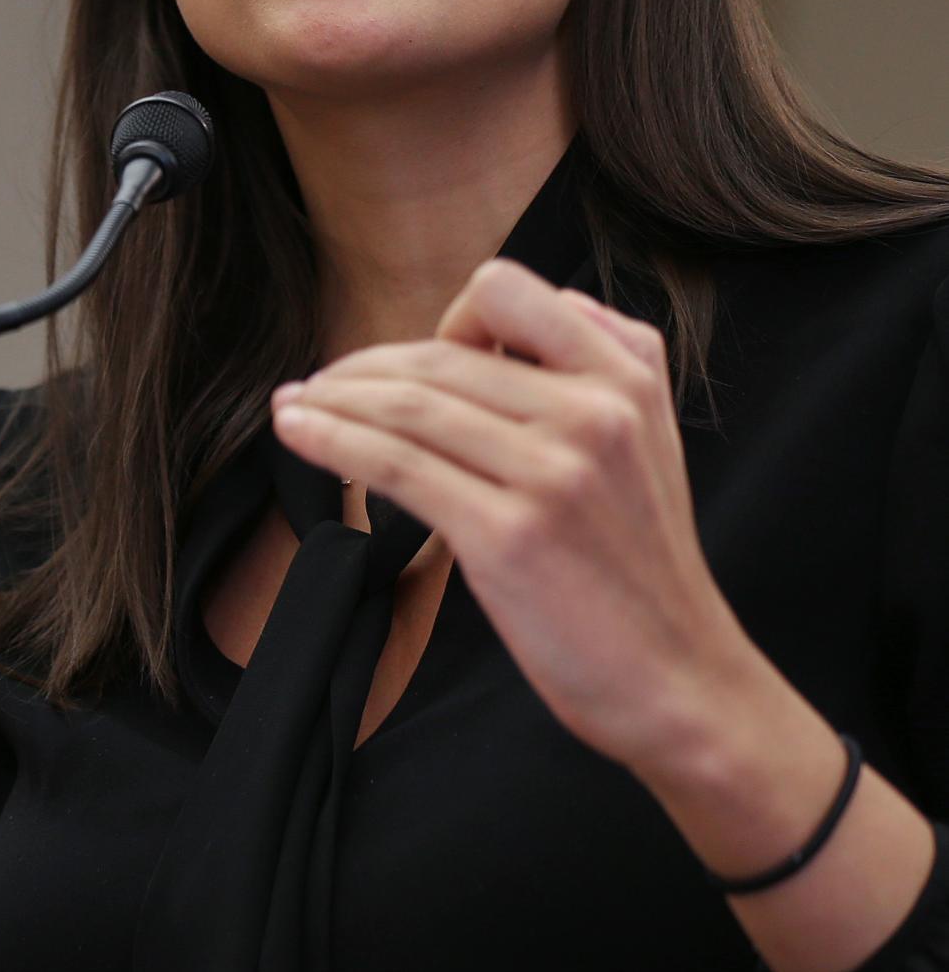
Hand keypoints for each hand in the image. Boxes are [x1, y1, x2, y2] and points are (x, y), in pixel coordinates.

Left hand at [269, 259, 757, 773]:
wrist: (678, 679)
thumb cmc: (639, 567)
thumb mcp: (648, 441)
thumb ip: (589, 371)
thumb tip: (488, 331)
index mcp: (627, 377)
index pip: (506, 292)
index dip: (448, 318)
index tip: (417, 361)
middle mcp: (595, 412)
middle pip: (439, 356)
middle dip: (362, 367)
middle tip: (319, 384)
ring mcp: (552, 473)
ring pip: (407, 406)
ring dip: (331, 399)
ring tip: (294, 405)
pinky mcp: (507, 534)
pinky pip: (396, 464)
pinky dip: (331, 440)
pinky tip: (298, 433)